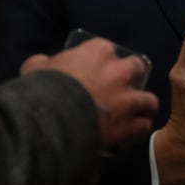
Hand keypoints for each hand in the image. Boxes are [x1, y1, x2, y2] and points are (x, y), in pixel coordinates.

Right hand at [22, 39, 159, 151]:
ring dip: (141, 107)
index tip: (97, 72)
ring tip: (132, 115)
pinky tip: (129, 134)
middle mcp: (119, 71)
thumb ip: (43, 62)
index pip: (109, 50)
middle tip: (118, 90)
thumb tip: (42, 62)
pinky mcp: (130, 124)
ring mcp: (128, 98)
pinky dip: (138, 131)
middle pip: (137, 69)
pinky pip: (144, 126)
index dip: (104, 63)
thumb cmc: (42, 91)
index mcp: (98, 52)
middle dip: (130, 79)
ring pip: (148, 100)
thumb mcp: (36, 69)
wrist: (49, 122)